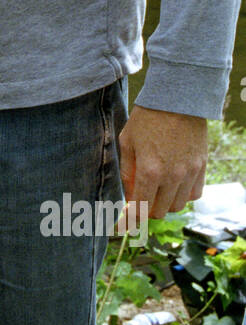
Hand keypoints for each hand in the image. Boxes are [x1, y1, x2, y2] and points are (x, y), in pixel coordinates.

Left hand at [117, 104, 206, 222]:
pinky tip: (174, 184)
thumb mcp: (127, 142)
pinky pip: (194, 194)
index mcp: (149, 171)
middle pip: (159, 211)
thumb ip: (127, 172)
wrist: (177, 99)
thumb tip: (128, 195)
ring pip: (178, 206)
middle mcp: (172, 176)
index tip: (122, 225)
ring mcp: (189, 173)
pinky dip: (183, 195)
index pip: (139, 209)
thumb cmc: (147, 118)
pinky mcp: (202, 167)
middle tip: (139, 200)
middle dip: (145, 210)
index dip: (129, 220)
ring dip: (164, 203)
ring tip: (156, 191)